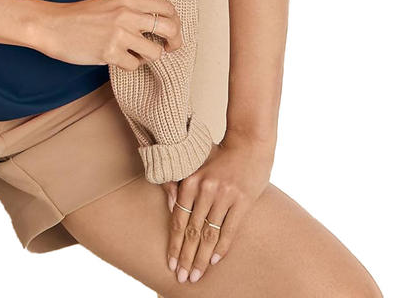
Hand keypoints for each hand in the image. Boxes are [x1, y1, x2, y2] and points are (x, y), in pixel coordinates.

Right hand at [30, 0, 183, 68]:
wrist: (53, 25)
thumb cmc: (82, 16)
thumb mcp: (110, 2)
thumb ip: (133, 9)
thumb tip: (160, 24)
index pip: (167, 7)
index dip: (175, 21)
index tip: (172, 31)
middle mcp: (127, 14)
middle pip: (169, 28)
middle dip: (174, 42)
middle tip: (169, 48)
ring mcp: (119, 34)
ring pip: (155, 53)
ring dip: (148, 57)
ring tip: (136, 54)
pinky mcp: (110, 52)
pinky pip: (134, 65)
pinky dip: (130, 65)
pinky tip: (119, 59)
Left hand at [162, 130, 274, 283]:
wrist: (249, 142)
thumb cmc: (220, 154)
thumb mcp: (196, 164)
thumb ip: (181, 182)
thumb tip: (169, 206)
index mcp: (190, 180)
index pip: (179, 220)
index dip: (174, 245)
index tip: (171, 264)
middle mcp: (205, 189)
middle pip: (192, 231)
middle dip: (186, 258)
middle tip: (182, 278)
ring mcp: (224, 195)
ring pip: (209, 234)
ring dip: (202, 258)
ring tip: (196, 275)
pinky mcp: (242, 200)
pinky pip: (229, 229)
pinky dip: (222, 247)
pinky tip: (214, 260)